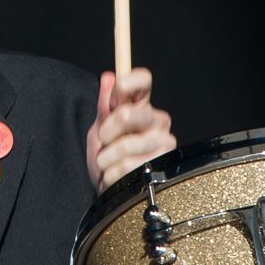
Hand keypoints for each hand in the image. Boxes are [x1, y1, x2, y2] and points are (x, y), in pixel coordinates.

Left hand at [86, 67, 174, 189]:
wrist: (110, 187)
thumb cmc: (108, 156)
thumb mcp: (100, 128)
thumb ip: (105, 105)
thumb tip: (108, 77)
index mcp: (142, 106)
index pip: (144, 79)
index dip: (126, 83)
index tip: (113, 99)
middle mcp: (157, 120)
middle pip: (128, 113)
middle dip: (106, 131)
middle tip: (104, 141)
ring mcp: (164, 142)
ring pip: (125, 144)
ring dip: (106, 158)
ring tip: (108, 163)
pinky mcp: (163, 165)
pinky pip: (127, 166)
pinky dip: (111, 174)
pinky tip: (115, 175)